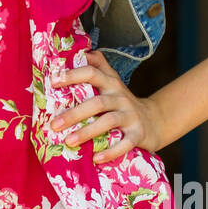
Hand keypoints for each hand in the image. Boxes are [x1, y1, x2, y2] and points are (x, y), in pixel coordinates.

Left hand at [49, 50, 165, 161]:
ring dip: (87, 132)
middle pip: (97, 102)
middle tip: (54, 124)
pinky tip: (96, 159)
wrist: (153, 121)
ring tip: (69, 142)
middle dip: (74, 113)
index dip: (73, 75)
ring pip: (109, 122)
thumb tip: (77, 49)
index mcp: (111, 83)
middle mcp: (121, 97)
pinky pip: (125, 143)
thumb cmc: (121, 102)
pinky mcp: (139, 134)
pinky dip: (111, 152)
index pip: (92, 73)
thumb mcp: (111, 82)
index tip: (53, 81)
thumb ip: (97, 66)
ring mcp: (131, 115)